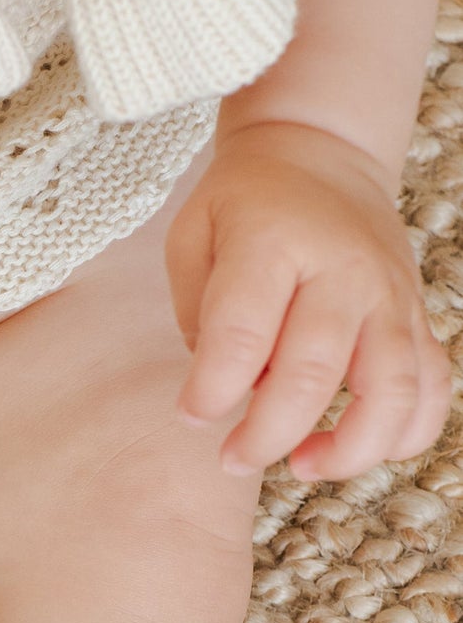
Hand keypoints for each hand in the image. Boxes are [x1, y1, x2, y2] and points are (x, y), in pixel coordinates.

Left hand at [165, 120, 449, 480]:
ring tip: (300, 467)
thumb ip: (197, 313)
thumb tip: (224, 391)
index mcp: (274, 243)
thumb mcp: (192, 235)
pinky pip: (430, 390)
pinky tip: (352, 449)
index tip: (192, 416)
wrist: (326, 156)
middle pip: (315, 372)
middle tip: (231, 458)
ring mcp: (391, 296)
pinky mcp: (417, 319)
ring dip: (347, 449)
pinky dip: (403, 436)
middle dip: (268, 434)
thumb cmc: (245, 207)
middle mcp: (344, 270)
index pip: (243, 333)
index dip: (212, 390)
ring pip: (393, 392)